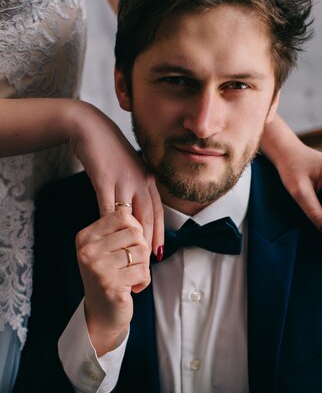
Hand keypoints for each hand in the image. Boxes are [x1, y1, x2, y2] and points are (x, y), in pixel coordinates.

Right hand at [69, 101, 163, 258]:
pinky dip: (109, 225)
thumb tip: (137, 212)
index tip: (159, 252)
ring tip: (129, 257)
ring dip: (131, 238)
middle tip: (147, 263)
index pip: (158, 212)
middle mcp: (141, 182)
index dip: (159, 234)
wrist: (91, 129)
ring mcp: (124, 181)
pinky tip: (107, 239)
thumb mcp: (130, 170)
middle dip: (148, 242)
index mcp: (148, 180)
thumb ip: (136, 189)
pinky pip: (108, 207)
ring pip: (131, 216)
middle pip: (148, 217)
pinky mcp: (106, 180)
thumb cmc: (110, 152)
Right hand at [76, 205, 149, 354]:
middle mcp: (87, 251)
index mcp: (85, 237)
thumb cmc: (109, 276)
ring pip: (141, 252)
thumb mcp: (105, 249)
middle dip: (141, 250)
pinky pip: (143, 272)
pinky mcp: (111, 285)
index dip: (135, 229)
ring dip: (143, 266)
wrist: (102, 312)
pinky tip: (132, 288)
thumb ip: (119, 231)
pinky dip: (144, 280)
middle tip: (132, 263)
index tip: (131, 244)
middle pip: (135, 233)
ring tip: (130, 276)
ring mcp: (98, 269)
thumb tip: (140, 216)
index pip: (122, 216)